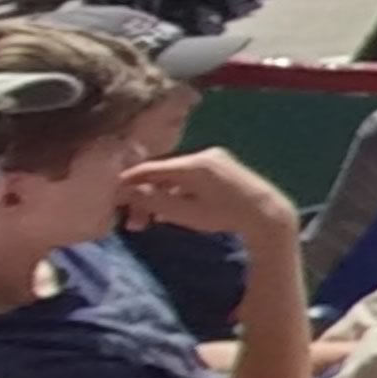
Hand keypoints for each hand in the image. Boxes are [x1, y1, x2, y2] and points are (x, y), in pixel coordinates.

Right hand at [120, 150, 293, 240]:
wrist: (266, 214)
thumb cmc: (224, 216)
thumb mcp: (183, 213)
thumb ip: (152, 201)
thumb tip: (124, 192)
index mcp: (193, 164)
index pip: (149, 168)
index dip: (127, 181)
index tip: (110, 197)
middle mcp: (203, 155)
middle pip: (161, 172)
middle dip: (143, 195)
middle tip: (132, 222)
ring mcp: (215, 159)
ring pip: (175, 176)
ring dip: (159, 195)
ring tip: (149, 220)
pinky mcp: (222, 166)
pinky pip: (189, 177)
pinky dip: (176, 192)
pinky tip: (168, 212)